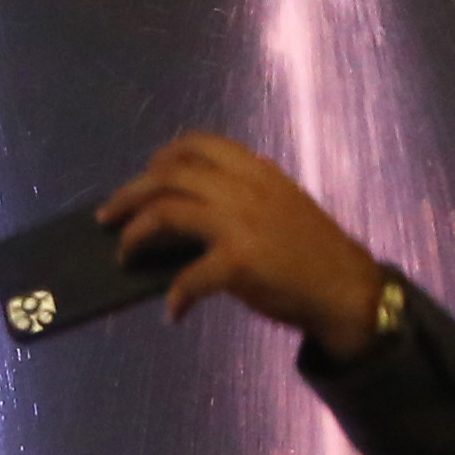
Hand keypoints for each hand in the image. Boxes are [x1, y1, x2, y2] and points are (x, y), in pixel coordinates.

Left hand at [98, 134, 387, 351]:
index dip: (162, 157)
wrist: (347, 290)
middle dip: (130, 194)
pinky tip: (174, 311)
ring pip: (166, 213)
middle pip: (169, 175)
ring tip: (123, 256)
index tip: (145, 174)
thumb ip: (241, 197)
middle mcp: (245, 188)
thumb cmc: (312, 253)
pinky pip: (189, 276)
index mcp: (256, 171)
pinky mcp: (239, 262)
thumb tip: (184, 212)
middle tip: (106, 217)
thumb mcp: (280, 206)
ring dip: (135, 235)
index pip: (198, 143)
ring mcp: (241, 223)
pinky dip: (176, 295)